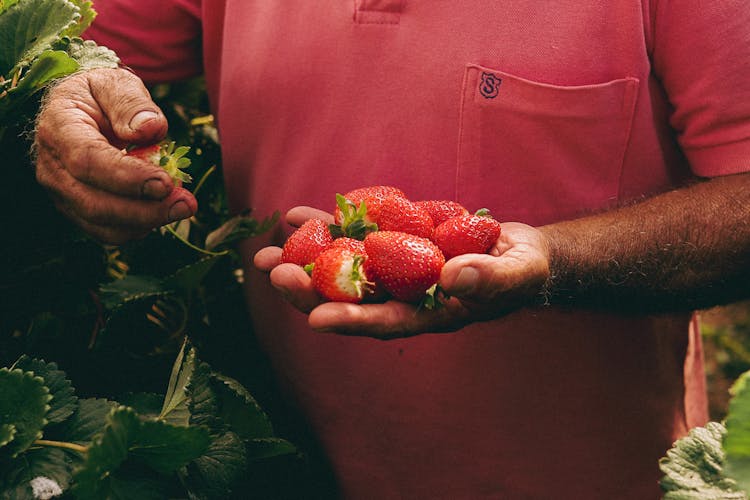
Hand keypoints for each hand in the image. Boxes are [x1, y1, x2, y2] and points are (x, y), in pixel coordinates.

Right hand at [34, 68, 196, 244]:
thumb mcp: (114, 83)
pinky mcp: (76, 209)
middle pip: (94, 202)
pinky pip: (107, 232)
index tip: (166, 182)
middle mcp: (52, 166)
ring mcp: (61, 192)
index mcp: (59, 127)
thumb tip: (151, 129)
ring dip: (146, 223)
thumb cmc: (100, 95)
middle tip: (186, 204)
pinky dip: (139, 227)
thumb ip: (131, 103)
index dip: (128, 177)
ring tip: (182, 207)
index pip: (87, 160)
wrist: (80, 110)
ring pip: (101, 224)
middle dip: (144, 210)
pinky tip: (163, 210)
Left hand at [254, 207, 550, 338]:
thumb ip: (489, 280)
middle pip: (351, 296)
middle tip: (273, 275)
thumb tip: (454, 279)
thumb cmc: (523, 270)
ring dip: (303, 259)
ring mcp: (394, 268)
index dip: (353, 319)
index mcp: (429, 313)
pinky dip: (327, 225)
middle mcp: (403, 295)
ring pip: (342, 267)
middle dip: (311, 289)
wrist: (517, 250)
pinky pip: (354, 233)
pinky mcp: (393, 240)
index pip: (387, 321)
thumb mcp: (517, 273)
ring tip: (262, 251)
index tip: (317, 318)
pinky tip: (296, 216)